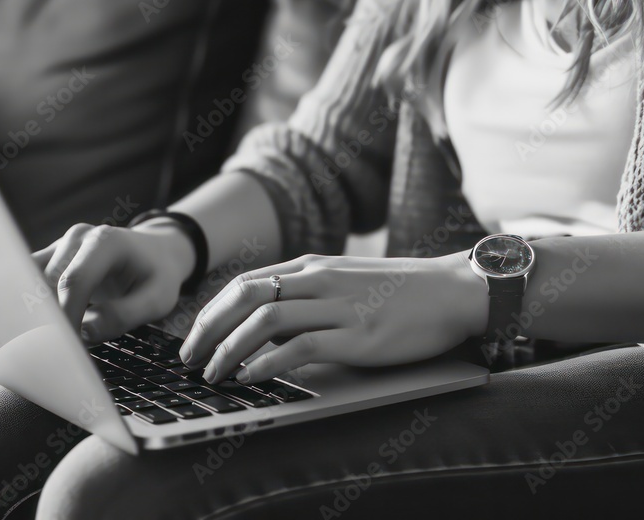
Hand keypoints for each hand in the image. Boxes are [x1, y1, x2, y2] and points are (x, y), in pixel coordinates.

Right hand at [32, 221, 194, 342]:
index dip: (67, 316)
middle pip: (48, 282)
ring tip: (45, 342)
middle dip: (50, 319)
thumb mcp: (157, 299)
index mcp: (106, 242)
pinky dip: (30, 304)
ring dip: (36, 313)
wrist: (157, 252)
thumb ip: (123, 316)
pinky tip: (34, 327)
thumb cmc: (159, 276)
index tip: (70, 346)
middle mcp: (78, 237)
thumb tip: (84, 334)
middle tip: (57, 351)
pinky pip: (30, 279)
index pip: (75, 281)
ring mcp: (62, 244)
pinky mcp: (52, 255)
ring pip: (32, 282)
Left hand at [180, 253, 487, 383]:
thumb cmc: (402, 291)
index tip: (195, 338)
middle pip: (244, 296)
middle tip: (190, 359)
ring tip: (214, 374)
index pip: (246, 282)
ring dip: (229, 348)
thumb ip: (309, 293)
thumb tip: (266, 322)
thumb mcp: (347, 281)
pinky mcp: (358, 335)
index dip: (212, 311)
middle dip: (208, 329)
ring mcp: (338, 306)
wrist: (454, 292)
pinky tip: (250, 377)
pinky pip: (300, 345)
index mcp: (314, 266)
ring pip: (265, 319)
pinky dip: (267, 362)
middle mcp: (320, 279)